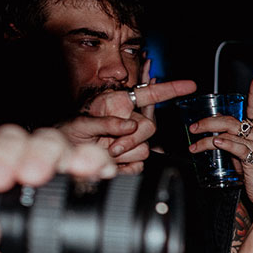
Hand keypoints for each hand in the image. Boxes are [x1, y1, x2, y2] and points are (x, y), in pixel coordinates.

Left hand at [61, 67, 196, 174]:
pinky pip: (140, 164)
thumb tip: (130, 126)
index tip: (190, 85)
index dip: (170, 89)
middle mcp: (129, 122)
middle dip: (131, 139)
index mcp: (119, 105)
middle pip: (149, 128)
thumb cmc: (67, 136)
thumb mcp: (80, 124)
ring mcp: (132, 141)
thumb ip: (106, 123)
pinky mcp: (133, 160)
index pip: (149, 95)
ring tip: (105, 153)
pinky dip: (125, 167)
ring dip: (124, 154)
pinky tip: (112, 163)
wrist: (63, 160)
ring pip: (145, 149)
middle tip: (111, 146)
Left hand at [189, 75, 252, 207]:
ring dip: (207, 137)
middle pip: (230, 120)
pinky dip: (224, 144)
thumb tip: (213, 135)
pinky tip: (215, 143)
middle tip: (193, 127)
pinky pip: (237, 147)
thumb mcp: (242, 156)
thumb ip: (231, 143)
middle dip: (208, 121)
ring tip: (195, 145)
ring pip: (229, 133)